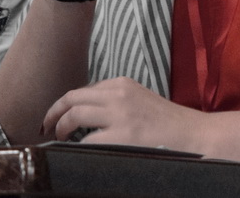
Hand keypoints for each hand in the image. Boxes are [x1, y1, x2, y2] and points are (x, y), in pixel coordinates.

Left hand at [42, 77, 205, 152]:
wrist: (194, 135)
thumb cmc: (167, 123)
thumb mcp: (139, 101)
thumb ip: (115, 102)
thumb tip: (85, 116)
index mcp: (122, 84)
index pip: (83, 91)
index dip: (64, 105)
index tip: (55, 117)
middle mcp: (118, 94)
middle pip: (72, 99)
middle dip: (53, 113)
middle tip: (45, 128)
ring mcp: (120, 115)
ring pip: (74, 115)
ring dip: (60, 129)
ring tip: (58, 141)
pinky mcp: (122, 136)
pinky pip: (87, 142)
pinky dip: (76, 149)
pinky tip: (77, 155)